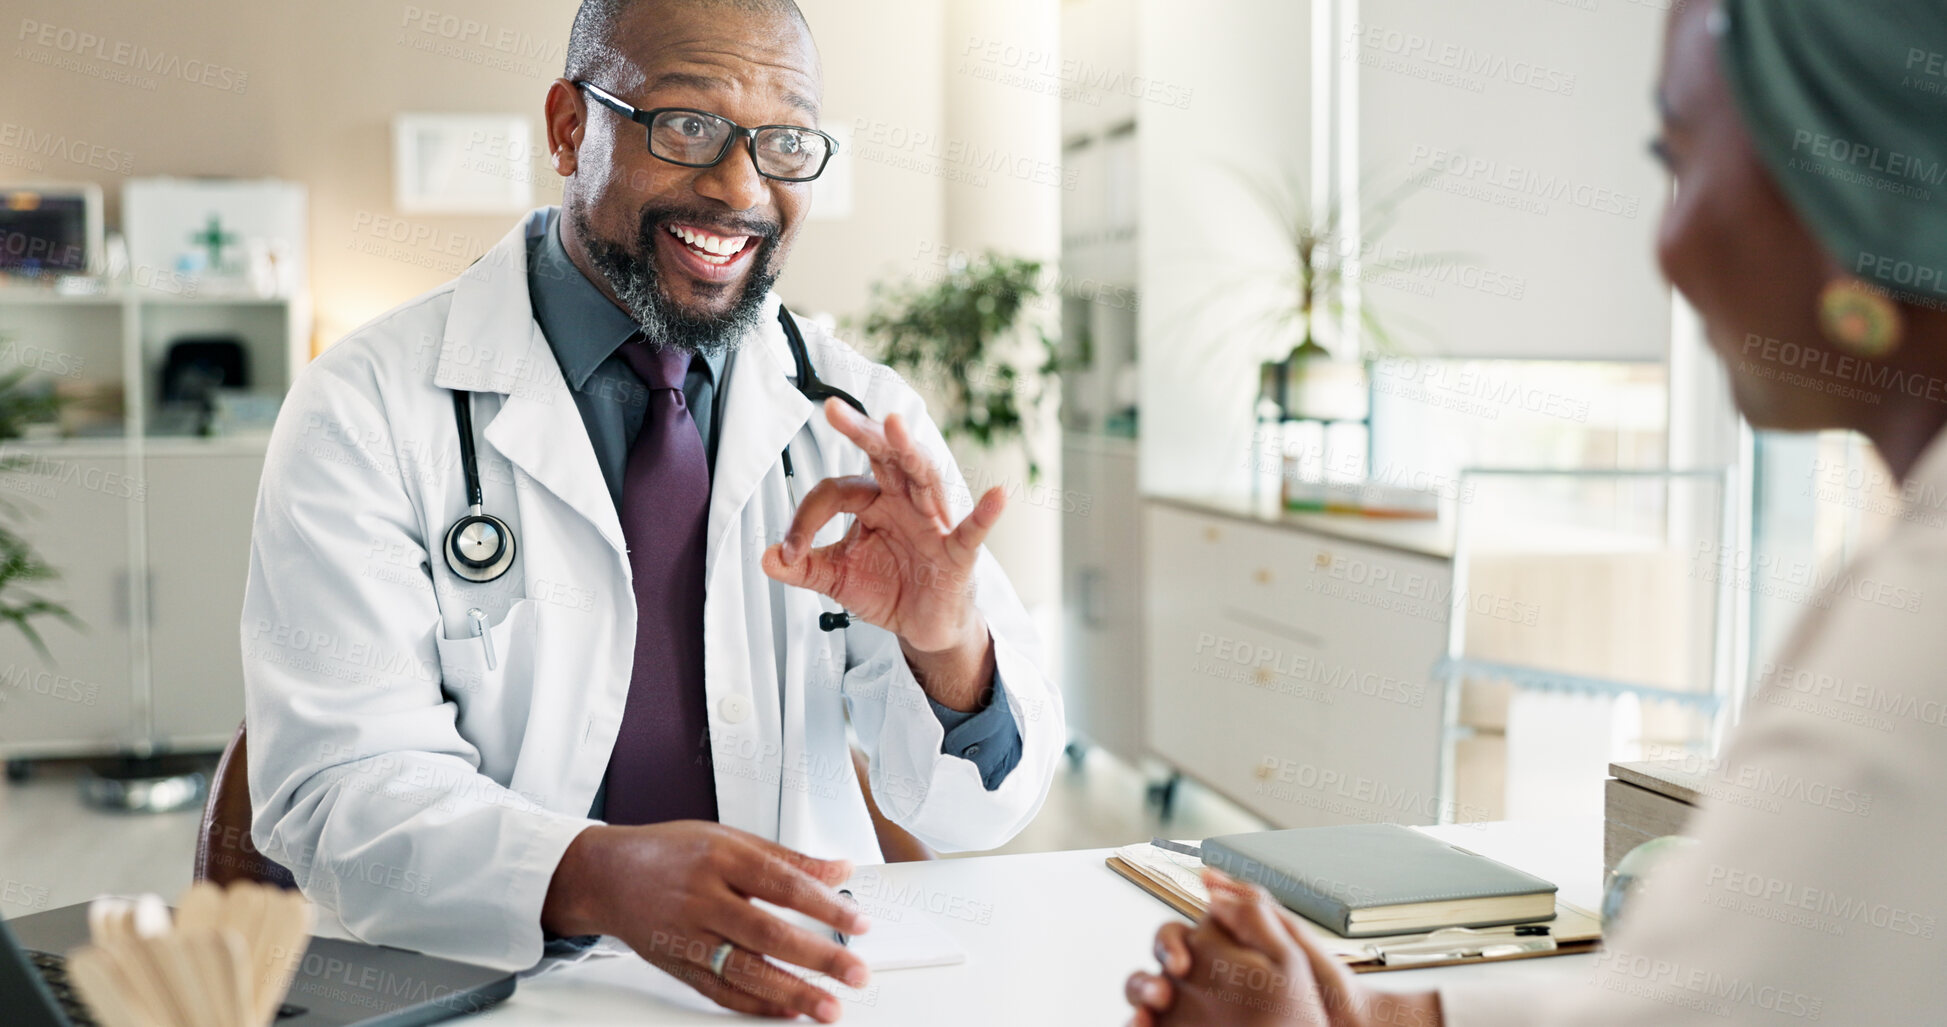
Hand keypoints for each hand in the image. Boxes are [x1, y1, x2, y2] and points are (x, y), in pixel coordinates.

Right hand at [542, 821, 871, 1022]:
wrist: (608, 875)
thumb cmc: (672, 852)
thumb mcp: (731, 839)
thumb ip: (787, 859)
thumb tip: (839, 870)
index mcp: (721, 858)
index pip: (783, 885)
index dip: (825, 906)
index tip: (859, 923)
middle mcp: (703, 898)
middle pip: (767, 933)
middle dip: (818, 957)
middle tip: (856, 972)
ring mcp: (687, 937)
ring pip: (744, 971)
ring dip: (792, 993)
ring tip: (828, 1007)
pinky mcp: (678, 966)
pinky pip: (720, 992)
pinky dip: (756, 1005)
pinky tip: (787, 1011)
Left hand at [762, 398, 1005, 710]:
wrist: (923, 625)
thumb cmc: (887, 588)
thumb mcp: (837, 577)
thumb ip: (803, 566)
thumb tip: (766, 557)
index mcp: (873, 501)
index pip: (835, 491)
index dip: (805, 519)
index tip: (789, 552)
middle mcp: (904, 501)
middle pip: (884, 456)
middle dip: (861, 432)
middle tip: (833, 410)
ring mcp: (933, 522)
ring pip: (923, 477)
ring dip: (909, 450)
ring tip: (894, 425)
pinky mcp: (957, 553)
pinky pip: (971, 531)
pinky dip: (984, 514)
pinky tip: (996, 496)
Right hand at [1125, 870, 1443, 1026]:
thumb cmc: (1326, 988)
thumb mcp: (1290, 939)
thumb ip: (1253, 908)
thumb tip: (1209, 879)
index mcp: (1224, 949)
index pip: (1177, 938)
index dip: (1169, 945)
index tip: (1181, 963)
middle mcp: (1208, 979)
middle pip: (1157, 974)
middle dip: (1145, 981)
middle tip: (1157, 994)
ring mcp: (1203, 1012)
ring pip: (1155, 1005)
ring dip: (1142, 1009)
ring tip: (1145, 1021)